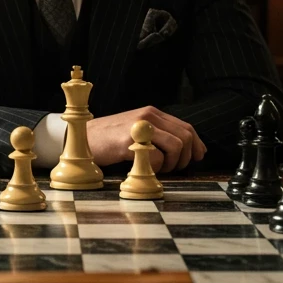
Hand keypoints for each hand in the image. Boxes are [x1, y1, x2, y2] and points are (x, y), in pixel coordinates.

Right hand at [86, 107, 206, 173]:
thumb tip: (190, 149)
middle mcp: (148, 116)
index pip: (186, 127)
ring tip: (158, 169)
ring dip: (172, 164)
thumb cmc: (111, 139)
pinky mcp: (129, 141)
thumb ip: (160, 135)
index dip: (197, 145)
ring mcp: (139, 127)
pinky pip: (156, 157)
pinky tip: (143, 168)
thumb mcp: (138, 130)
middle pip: (185, 137)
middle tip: (174, 168)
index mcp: (152, 113)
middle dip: (186, 157)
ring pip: (176, 146)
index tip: (199, 157)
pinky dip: (155, 168)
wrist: (83, 138)